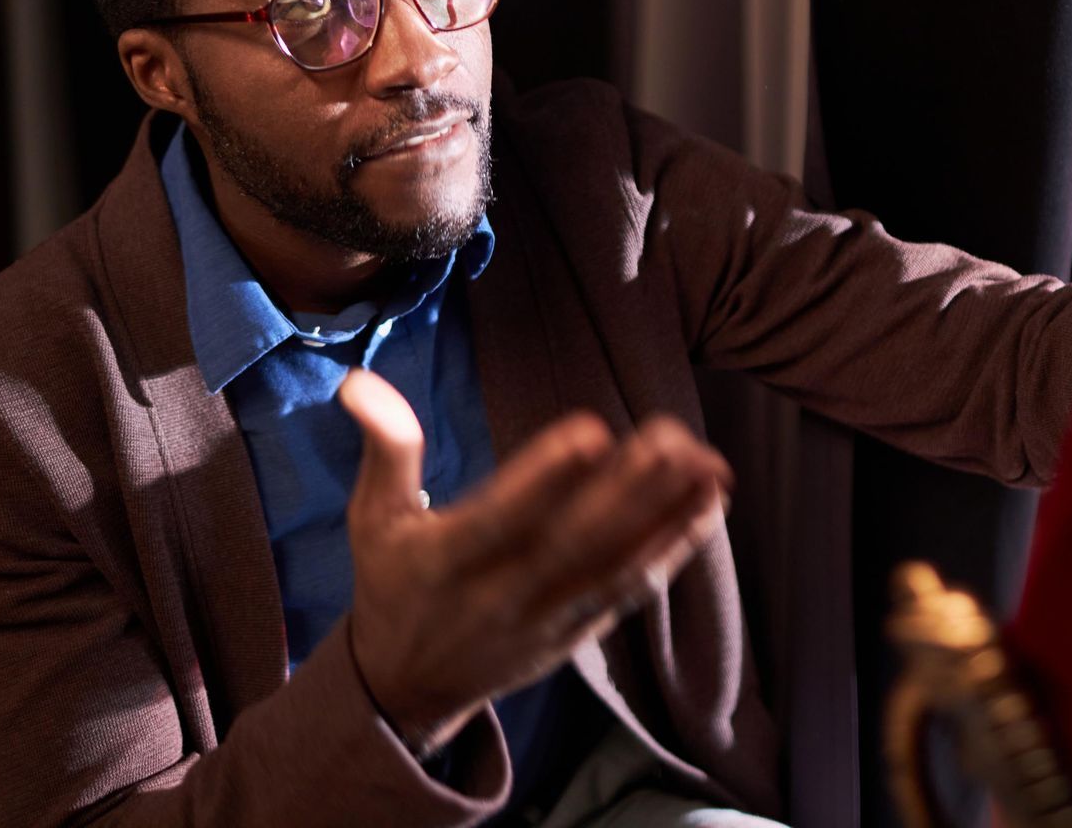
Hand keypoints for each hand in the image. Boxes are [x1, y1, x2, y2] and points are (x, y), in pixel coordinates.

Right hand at [339, 368, 730, 753]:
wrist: (408, 690)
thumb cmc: (393, 583)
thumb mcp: (373, 519)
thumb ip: (384, 449)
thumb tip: (360, 381)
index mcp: (446, 563)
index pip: (499, 521)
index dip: (544, 480)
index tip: (590, 431)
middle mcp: (502, 596)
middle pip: (574, 545)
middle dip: (629, 492)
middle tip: (672, 437)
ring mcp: (548, 619)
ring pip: (614, 567)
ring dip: (667, 516)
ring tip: (710, 465)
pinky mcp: (580, 631)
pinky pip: (631, 591)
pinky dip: (672, 549)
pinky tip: (708, 504)